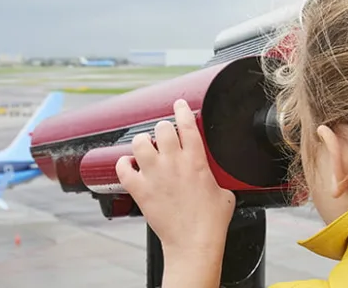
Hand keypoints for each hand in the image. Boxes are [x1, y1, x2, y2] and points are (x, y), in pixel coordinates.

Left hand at [116, 99, 235, 252]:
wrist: (194, 243)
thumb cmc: (210, 223)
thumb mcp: (225, 193)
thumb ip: (216, 179)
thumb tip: (215, 179)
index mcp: (196, 160)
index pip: (186, 124)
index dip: (181, 109)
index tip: (178, 105)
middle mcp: (173, 163)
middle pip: (161, 128)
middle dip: (162, 129)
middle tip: (163, 135)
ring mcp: (154, 175)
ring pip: (139, 142)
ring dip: (142, 142)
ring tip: (145, 147)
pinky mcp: (140, 190)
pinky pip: (122, 169)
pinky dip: (123, 164)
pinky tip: (127, 165)